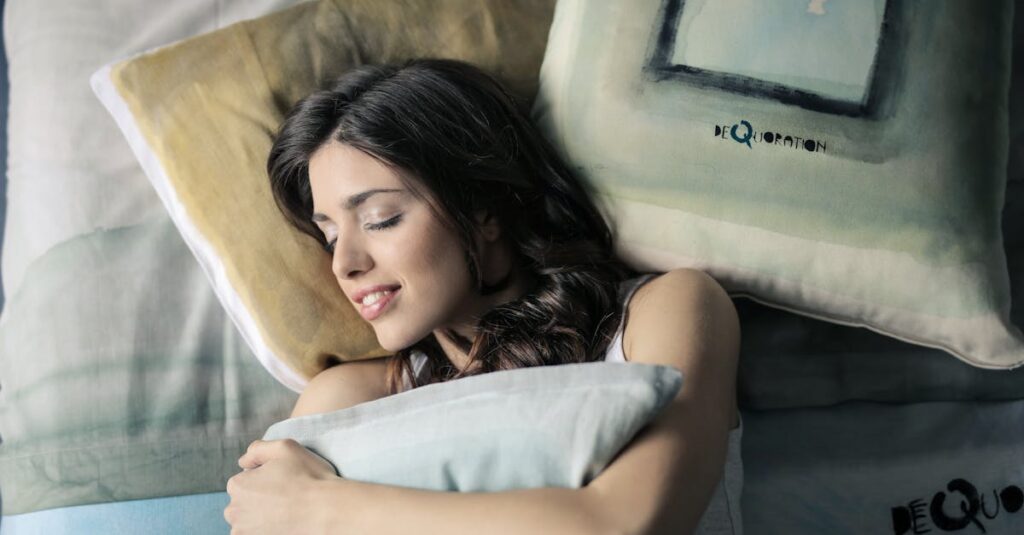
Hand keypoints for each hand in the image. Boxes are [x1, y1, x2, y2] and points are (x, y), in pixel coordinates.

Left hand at [224, 439, 339, 533]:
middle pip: (244, 502)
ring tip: (287, 514)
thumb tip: (243, 462)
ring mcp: (243, 532)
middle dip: (260, 500)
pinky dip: (267, 530)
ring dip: (262, 518)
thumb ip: (257, 449)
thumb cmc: (308, 478)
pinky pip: (256, 534)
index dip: (265, 479)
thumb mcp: (284, 448)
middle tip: (287, 497)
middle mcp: (234, 511)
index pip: (245, 480)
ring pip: (250, 521)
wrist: (327, 512)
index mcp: (238, 485)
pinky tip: (285, 524)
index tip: (284, 482)